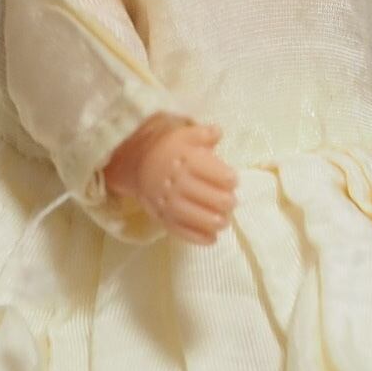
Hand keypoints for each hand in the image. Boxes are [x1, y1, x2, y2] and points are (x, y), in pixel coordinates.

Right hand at [105, 113, 236, 243]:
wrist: (138, 163)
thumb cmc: (171, 149)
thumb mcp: (185, 135)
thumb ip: (204, 134)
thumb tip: (217, 132)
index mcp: (183, 161)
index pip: (207, 171)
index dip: (226, 178)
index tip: (233, 180)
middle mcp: (175, 182)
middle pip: (202, 195)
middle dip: (223, 201)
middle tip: (231, 202)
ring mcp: (167, 201)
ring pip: (191, 215)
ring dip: (211, 222)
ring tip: (224, 221)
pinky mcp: (163, 216)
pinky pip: (179, 230)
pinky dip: (196, 237)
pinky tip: (212, 239)